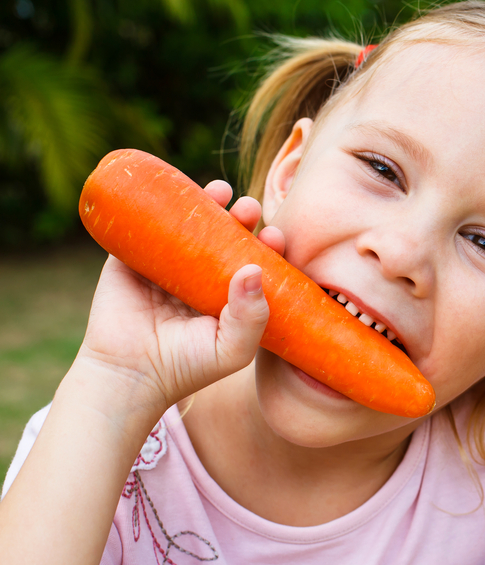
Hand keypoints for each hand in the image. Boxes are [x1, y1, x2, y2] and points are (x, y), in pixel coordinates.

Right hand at [72, 181, 283, 419]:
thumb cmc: (187, 367)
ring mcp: (165, 263)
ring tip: (222, 192)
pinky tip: (174, 188)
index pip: (253, 259)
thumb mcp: (232, 349)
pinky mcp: (131, 258)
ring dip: (207, 202)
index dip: (267, 244)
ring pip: (188, 223)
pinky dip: (157, 203)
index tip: (275, 237)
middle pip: (224, 234)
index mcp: (228, 293)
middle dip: (242, 217)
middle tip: (248, 209)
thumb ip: (252, 317)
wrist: (129, 375)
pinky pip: (144, 224)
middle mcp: (199, 275)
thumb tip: (254, 270)